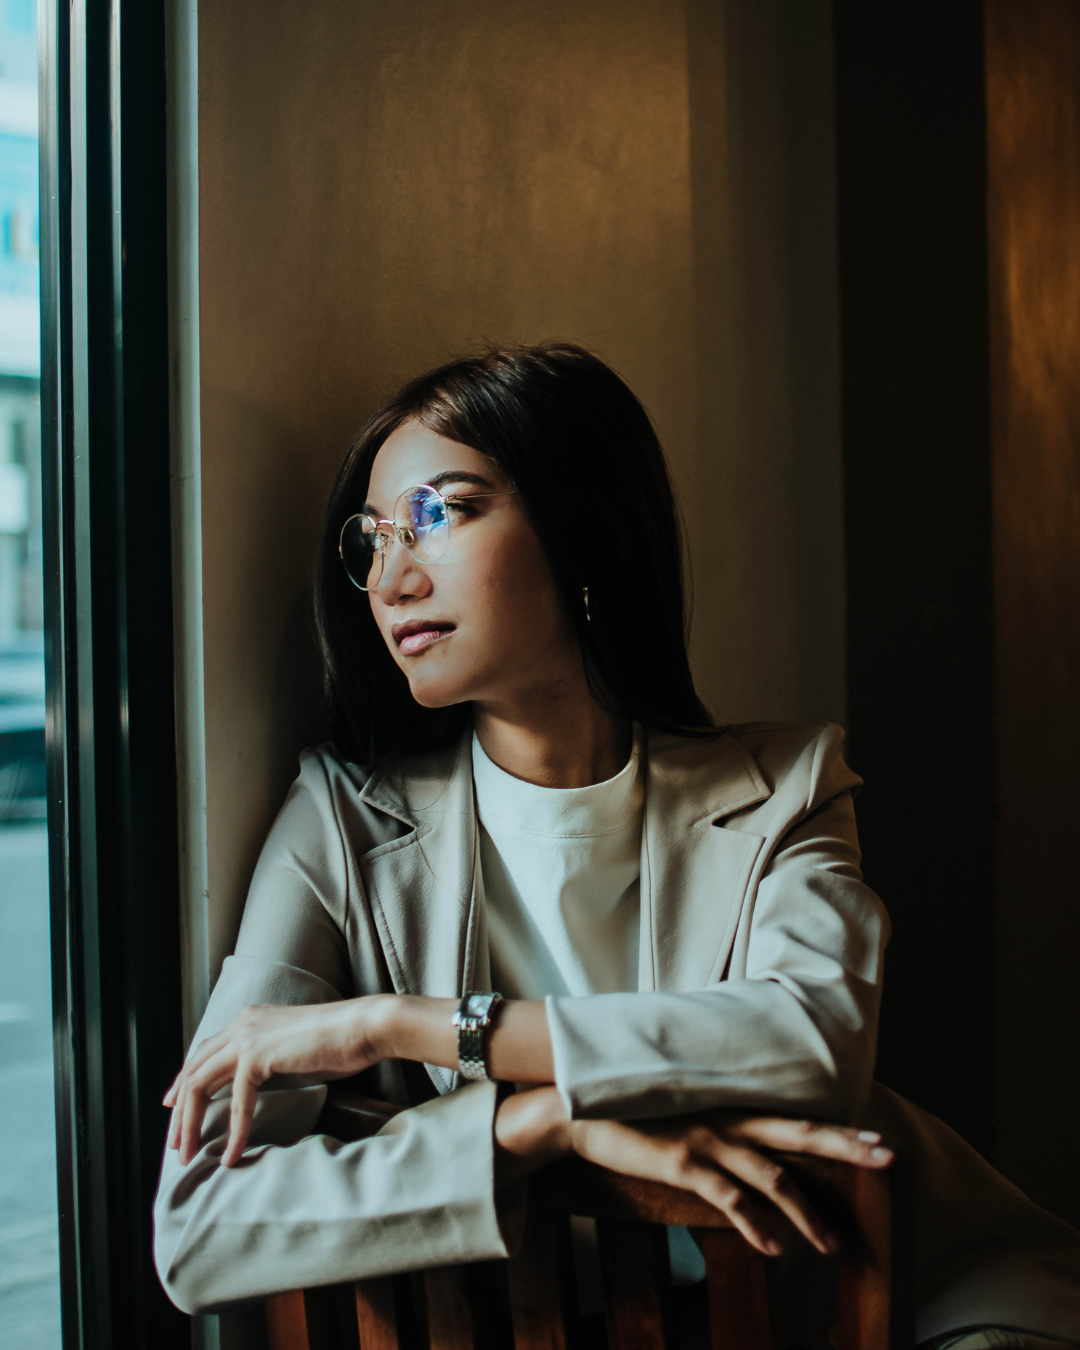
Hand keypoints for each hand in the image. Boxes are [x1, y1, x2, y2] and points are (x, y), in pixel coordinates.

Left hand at [163, 997, 393, 1166]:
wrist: (363, 1027)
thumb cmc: (338, 1042)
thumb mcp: (292, 1051)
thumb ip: (267, 1063)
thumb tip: (253, 1088)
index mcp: (249, 1019)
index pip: (203, 1052)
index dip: (184, 1081)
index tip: (173, 1108)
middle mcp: (242, 1023)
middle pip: (193, 1070)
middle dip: (179, 1110)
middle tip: (176, 1144)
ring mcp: (247, 1037)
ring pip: (200, 1084)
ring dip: (191, 1123)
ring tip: (189, 1154)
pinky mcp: (258, 1055)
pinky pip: (235, 1101)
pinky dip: (233, 1131)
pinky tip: (232, 1155)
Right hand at [565, 1112, 892, 1257]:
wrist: (588, 1114)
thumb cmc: (641, 1118)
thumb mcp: (689, 1117)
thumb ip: (723, 1129)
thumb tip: (756, 1152)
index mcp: (734, 1109)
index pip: (798, 1119)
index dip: (839, 1130)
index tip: (878, 1140)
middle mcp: (729, 1121)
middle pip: (800, 1134)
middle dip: (846, 1148)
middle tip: (888, 1158)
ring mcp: (708, 1141)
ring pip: (773, 1177)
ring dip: (807, 1213)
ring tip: (833, 1244)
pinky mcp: (683, 1164)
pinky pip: (729, 1199)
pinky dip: (756, 1226)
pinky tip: (774, 1249)